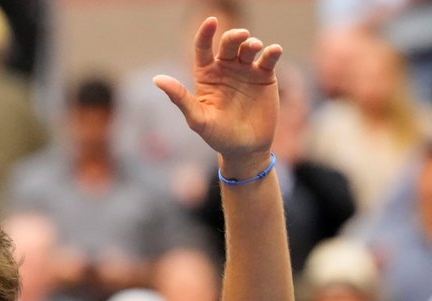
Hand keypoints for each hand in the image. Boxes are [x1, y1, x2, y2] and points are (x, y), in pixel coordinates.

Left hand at [153, 18, 281, 168]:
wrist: (245, 149)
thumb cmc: (217, 135)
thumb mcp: (197, 118)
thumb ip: (180, 98)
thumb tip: (157, 79)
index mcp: (207, 74)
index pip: (204, 48)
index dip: (206, 33)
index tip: (211, 21)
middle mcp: (226, 68)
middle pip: (228, 43)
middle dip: (234, 36)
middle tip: (240, 36)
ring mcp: (246, 70)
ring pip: (248, 48)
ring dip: (252, 43)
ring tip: (253, 47)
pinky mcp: (265, 76)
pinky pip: (269, 59)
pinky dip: (272, 52)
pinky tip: (274, 51)